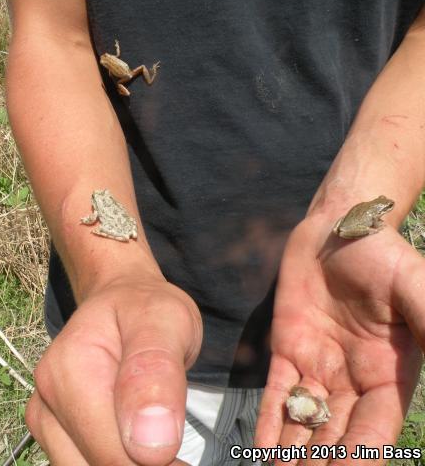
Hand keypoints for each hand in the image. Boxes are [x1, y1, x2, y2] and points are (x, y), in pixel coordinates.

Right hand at [26, 277, 201, 464]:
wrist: (122, 300)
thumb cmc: (146, 308)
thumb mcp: (166, 322)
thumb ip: (157, 374)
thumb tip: (149, 445)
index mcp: (70, 370)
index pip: (112, 454)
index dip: (156, 460)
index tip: (180, 440)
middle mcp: (46, 398)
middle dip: (141, 460)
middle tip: (171, 431)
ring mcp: (44, 416)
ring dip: (126, 461)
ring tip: (152, 428)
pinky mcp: (51, 429)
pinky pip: (80, 465)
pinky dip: (113, 459)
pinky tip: (132, 438)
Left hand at [255, 214, 424, 464]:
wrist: (335, 228)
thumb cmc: (381, 254)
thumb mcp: (415, 287)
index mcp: (390, 375)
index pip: (374, 429)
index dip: (361, 457)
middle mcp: (354, 381)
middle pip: (337, 435)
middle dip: (321, 464)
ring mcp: (318, 369)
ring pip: (306, 423)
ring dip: (293, 454)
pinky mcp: (287, 352)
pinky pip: (277, 394)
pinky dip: (269, 423)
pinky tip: (260, 451)